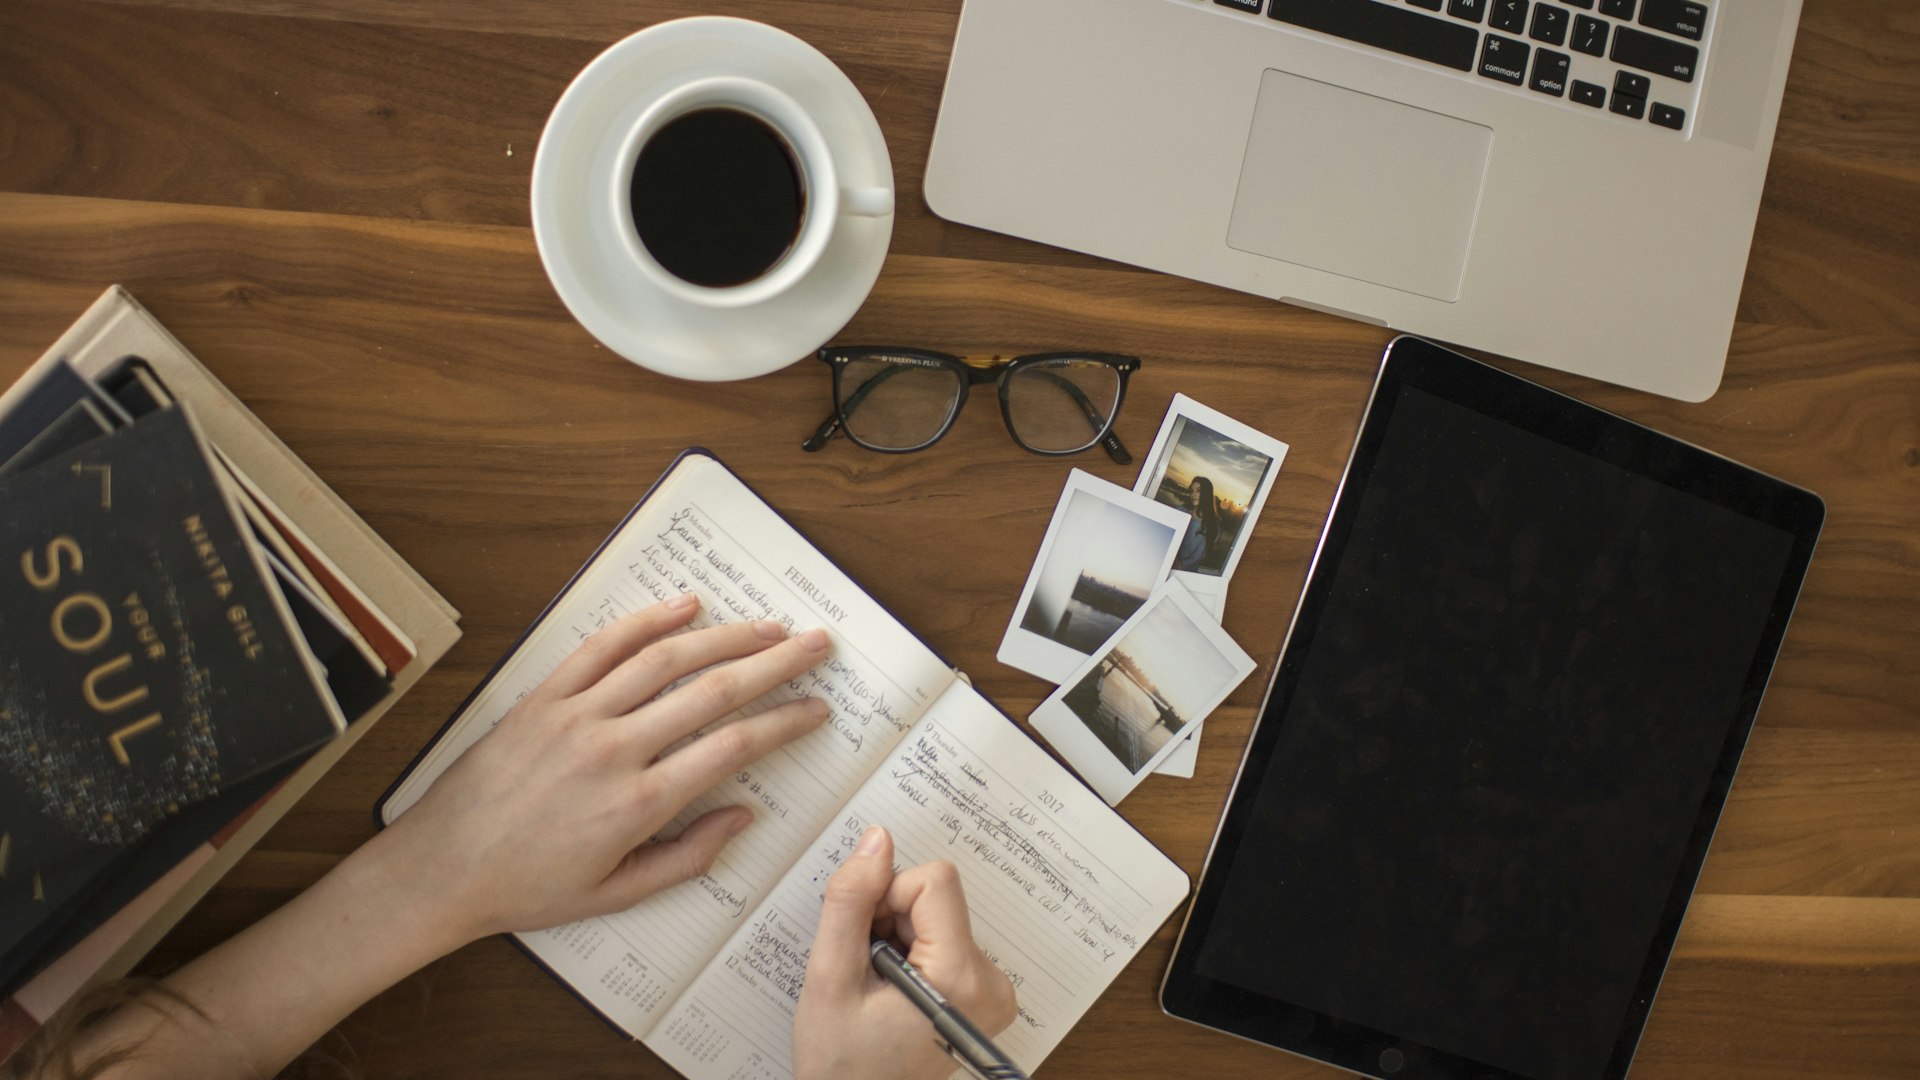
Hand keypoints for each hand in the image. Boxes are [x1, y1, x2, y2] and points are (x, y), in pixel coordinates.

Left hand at [367, 594, 831, 948]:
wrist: (441, 868)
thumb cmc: (528, 888)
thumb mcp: (617, 894)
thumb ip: (687, 857)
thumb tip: (744, 816)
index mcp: (638, 805)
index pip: (733, 747)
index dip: (785, 722)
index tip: (816, 709)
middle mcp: (612, 750)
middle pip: (713, 691)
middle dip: (775, 663)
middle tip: (817, 645)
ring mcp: (575, 716)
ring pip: (665, 659)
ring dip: (725, 636)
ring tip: (768, 625)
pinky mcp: (543, 697)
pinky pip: (602, 647)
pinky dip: (646, 621)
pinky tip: (686, 606)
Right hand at [794, 826, 1017, 1079]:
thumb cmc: (841, 1062)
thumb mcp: (831, 976)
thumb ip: (851, 901)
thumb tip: (877, 840)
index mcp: (963, 977)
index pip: (934, 881)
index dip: (886, 897)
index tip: (865, 941)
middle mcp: (992, 982)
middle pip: (936, 897)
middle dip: (890, 920)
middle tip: (866, 970)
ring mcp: (991, 990)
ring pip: (936, 915)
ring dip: (896, 937)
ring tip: (876, 986)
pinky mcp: (982, 993)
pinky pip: (943, 937)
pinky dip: (910, 952)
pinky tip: (891, 991)